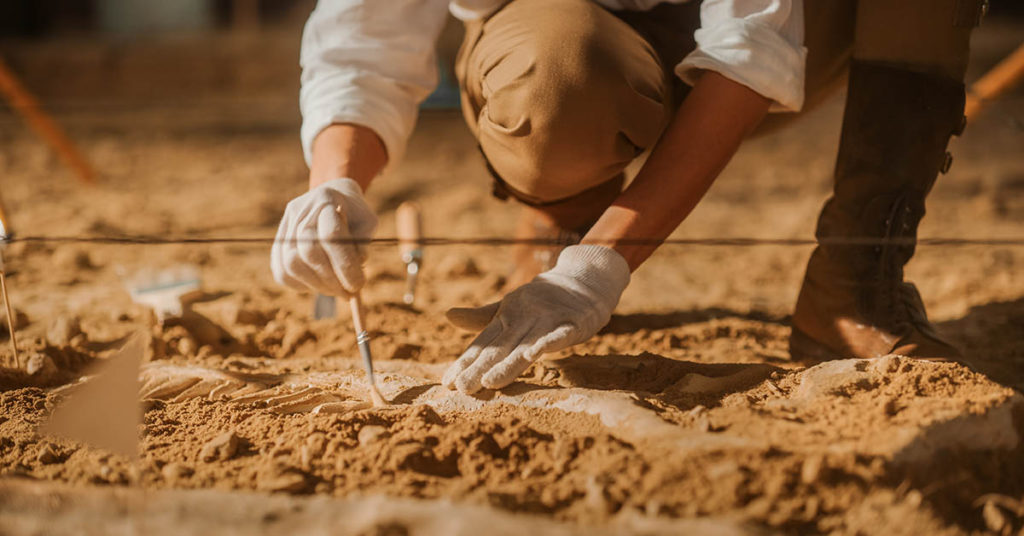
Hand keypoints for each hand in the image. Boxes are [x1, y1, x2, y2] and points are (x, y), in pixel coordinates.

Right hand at [271, 178, 377, 296]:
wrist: (333, 198)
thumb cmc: (355, 214)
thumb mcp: (368, 223)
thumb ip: (362, 245)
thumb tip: (354, 270)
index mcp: (326, 200)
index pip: (331, 236)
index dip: (344, 265)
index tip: (358, 285)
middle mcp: (300, 210)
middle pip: (308, 251)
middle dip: (331, 279)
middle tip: (348, 293)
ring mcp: (285, 226)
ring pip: (291, 264)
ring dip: (316, 285)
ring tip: (336, 290)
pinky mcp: (277, 243)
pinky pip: (282, 272)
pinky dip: (302, 285)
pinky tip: (319, 284)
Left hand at [442, 245, 629, 393]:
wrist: (583, 278)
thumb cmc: (542, 299)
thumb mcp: (510, 307)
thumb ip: (481, 318)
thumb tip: (447, 315)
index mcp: (507, 317)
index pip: (484, 344)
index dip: (466, 362)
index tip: (448, 382)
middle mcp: (523, 318)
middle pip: (500, 348)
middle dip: (481, 369)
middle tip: (462, 388)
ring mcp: (547, 319)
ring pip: (525, 346)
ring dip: (508, 364)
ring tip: (489, 382)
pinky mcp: (572, 322)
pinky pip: (559, 335)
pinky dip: (547, 343)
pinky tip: (533, 356)